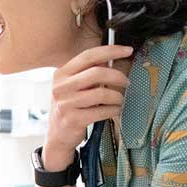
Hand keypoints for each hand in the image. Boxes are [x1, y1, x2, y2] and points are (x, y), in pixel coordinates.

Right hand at [42, 44, 132, 168]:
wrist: (58, 135)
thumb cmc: (70, 107)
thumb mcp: (73, 86)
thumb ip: (88, 73)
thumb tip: (111, 58)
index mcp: (61, 74)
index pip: (88, 56)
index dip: (111, 50)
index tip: (128, 50)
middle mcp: (60, 87)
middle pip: (97, 73)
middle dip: (117, 76)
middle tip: (126, 82)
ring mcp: (65, 104)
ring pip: (102, 93)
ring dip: (117, 97)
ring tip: (119, 100)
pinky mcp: (72, 119)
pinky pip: (102, 111)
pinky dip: (113, 110)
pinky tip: (114, 110)